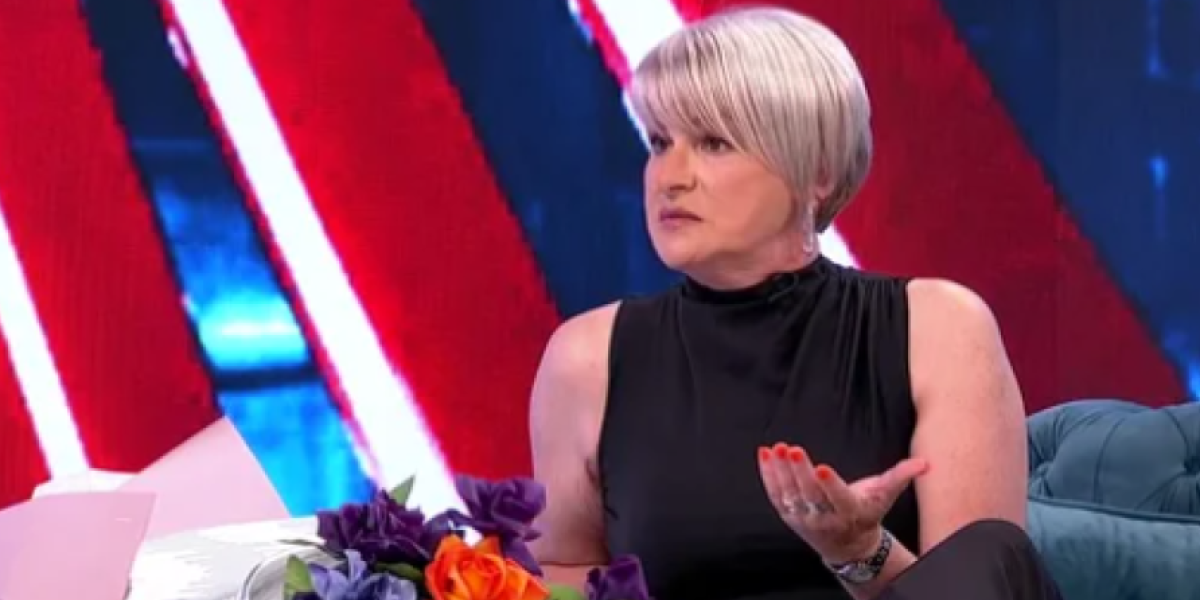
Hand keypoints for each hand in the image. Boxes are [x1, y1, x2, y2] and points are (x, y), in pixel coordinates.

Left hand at [757, 443, 928, 563]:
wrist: (848, 545)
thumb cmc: (867, 513)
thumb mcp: (885, 496)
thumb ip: (901, 476)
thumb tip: (925, 463)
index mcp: (849, 511)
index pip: (838, 497)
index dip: (830, 483)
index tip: (821, 467)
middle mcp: (824, 517)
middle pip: (810, 494)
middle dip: (800, 471)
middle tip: (792, 449)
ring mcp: (803, 517)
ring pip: (790, 494)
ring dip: (781, 471)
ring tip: (777, 448)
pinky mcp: (788, 514)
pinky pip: (775, 494)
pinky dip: (768, 475)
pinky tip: (765, 454)